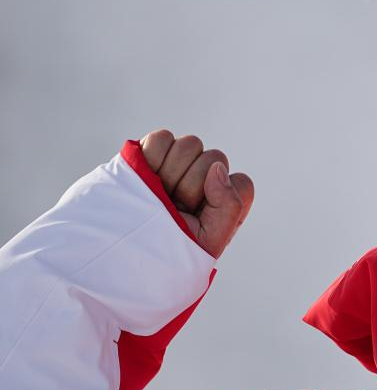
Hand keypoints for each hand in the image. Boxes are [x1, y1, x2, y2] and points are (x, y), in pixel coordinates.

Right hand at [139, 130, 253, 257]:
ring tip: (156, 195)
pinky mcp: (151, 153)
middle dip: (191, 186)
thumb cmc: (167, 250)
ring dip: (170, 172)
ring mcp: (178, 164)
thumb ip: (229, 206)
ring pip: (189, 144)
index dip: (220, 198)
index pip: (240, 182)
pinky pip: (161, 139)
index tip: (198, 217)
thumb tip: (217, 168)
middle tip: (173, 208)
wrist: (123, 250)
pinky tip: (143, 177)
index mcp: (223, 200)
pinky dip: (151, 156)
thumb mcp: (209, 240)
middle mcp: (204, 178)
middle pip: (214, 157)